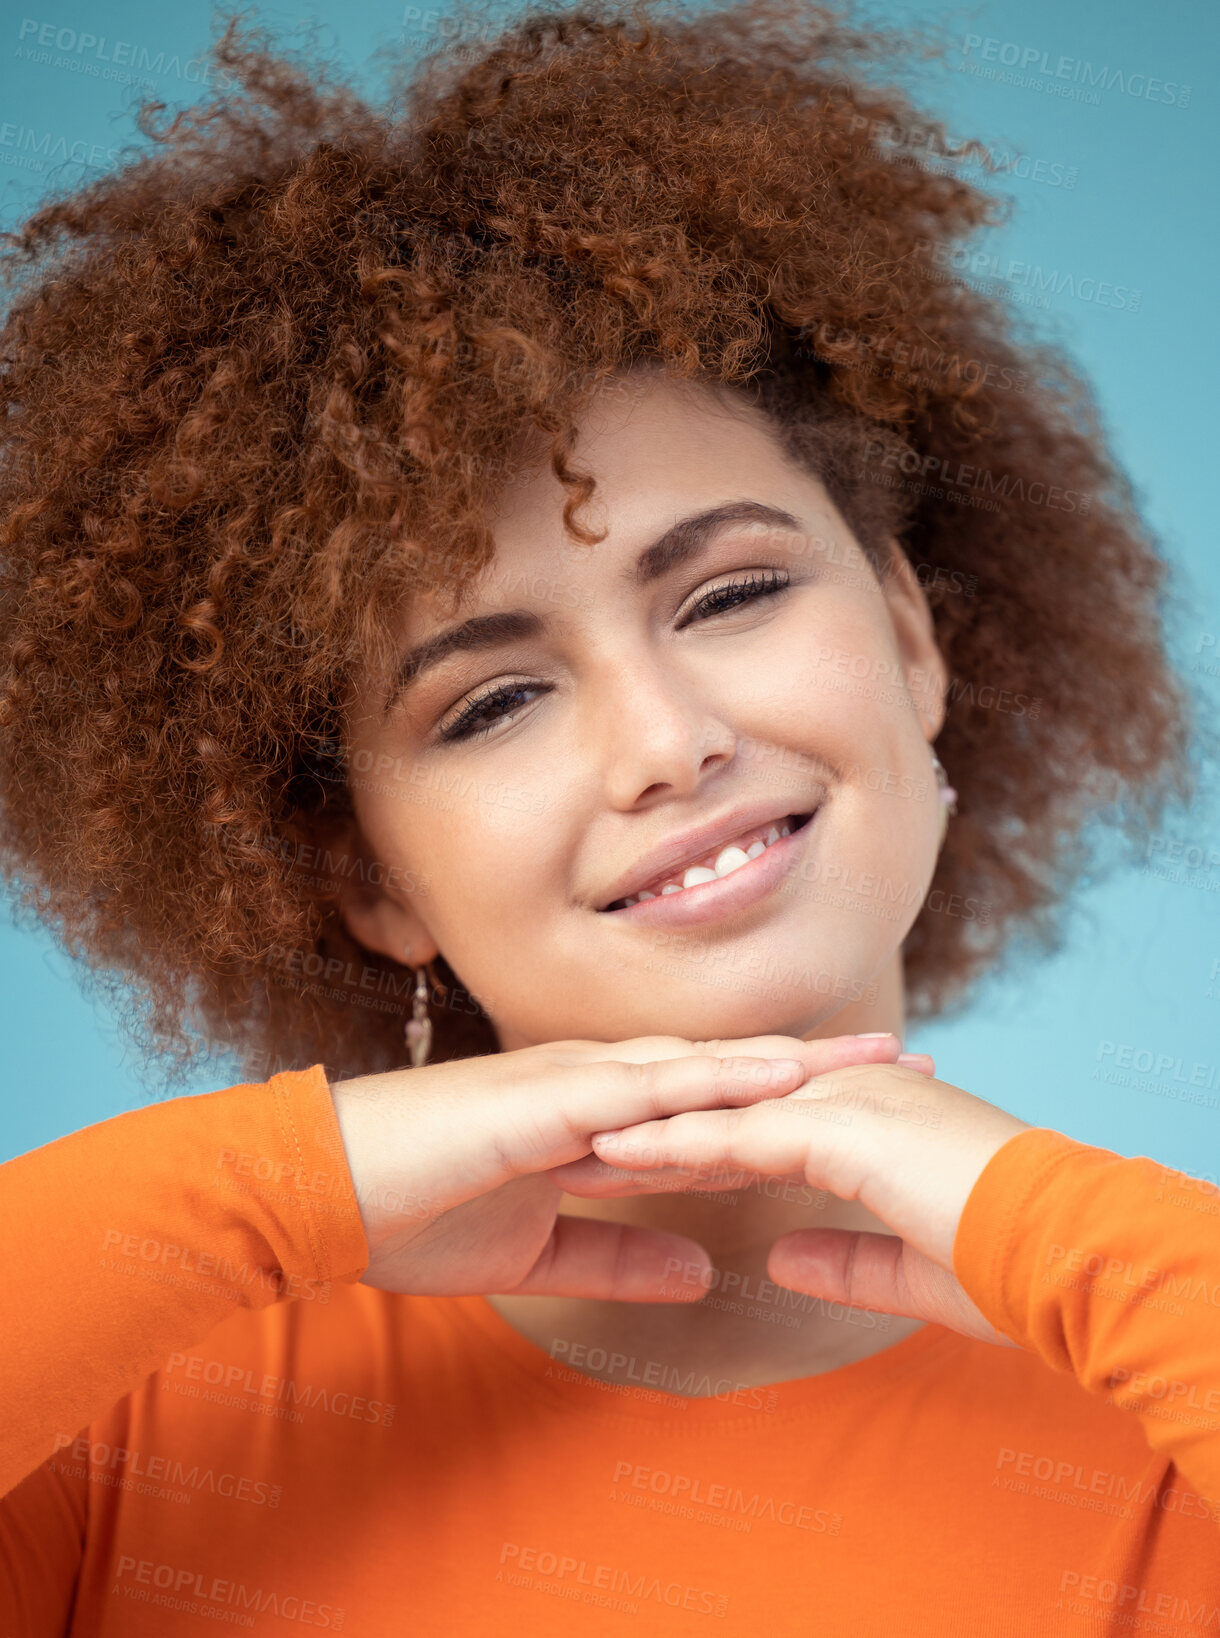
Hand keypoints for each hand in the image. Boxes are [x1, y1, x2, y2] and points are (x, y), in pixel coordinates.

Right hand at [328, 1033, 917, 1303]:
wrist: (322, 1197)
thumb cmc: (417, 1214)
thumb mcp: (540, 1251)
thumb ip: (619, 1254)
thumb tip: (701, 1267)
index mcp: (596, 1111)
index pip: (711, 1096)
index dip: (790, 1096)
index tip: (867, 1100)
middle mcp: (595, 1081)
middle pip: (727, 1064)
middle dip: (818, 1063)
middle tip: (909, 1058)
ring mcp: (572, 1081)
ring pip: (700, 1062)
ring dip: (787, 1059)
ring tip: (872, 1057)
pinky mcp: (544, 1099)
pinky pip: (642, 1087)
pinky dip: (711, 1080)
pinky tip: (773, 1078)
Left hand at [548, 1060, 1030, 1345]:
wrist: (1069, 1255)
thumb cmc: (1006, 1266)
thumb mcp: (907, 1269)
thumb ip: (842, 1257)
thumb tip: (785, 1257)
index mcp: (861, 1119)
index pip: (752, 1126)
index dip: (684, 1145)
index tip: (621, 1166)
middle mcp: (845, 1097)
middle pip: (723, 1107)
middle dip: (649, 1131)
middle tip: (574, 1148)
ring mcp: (843, 1104)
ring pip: (719, 1111)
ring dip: (643, 1132)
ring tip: (570, 1149)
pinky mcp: (842, 1128)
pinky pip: (739, 1132)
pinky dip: (674, 1143)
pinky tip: (618, 1156)